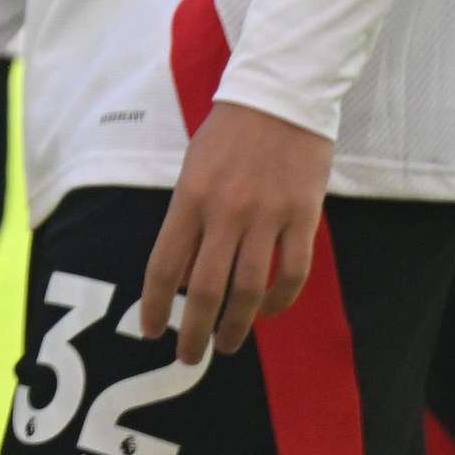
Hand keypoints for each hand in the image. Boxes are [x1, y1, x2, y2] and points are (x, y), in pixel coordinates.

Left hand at [141, 101, 333, 364]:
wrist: (280, 96)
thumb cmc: (229, 134)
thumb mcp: (194, 169)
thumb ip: (188, 219)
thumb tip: (183, 273)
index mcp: (190, 198)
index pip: (165, 265)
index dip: (156, 305)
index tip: (151, 331)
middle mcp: (225, 212)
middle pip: (206, 290)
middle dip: (195, 332)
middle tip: (189, 357)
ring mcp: (267, 216)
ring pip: (249, 290)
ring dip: (237, 326)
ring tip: (229, 345)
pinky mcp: (303, 216)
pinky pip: (292, 273)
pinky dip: (279, 300)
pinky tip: (267, 310)